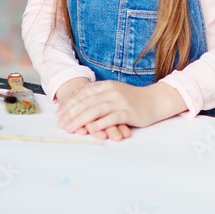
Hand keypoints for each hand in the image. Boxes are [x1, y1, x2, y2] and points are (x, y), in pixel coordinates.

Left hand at [56, 80, 184, 139]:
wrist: (155, 100)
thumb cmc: (133, 99)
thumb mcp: (114, 92)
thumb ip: (98, 95)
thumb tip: (79, 104)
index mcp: (106, 85)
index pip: (83, 93)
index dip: (70, 104)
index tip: (59, 113)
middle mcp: (112, 91)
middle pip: (87, 102)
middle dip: (71, 113)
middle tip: (61, 123)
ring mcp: (120, 101)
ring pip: (96, 109)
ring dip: (81, 119)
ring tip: (70, 127)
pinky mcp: (128, 112)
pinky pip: (112, 117)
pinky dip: (101, 123)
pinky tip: (92, 128)